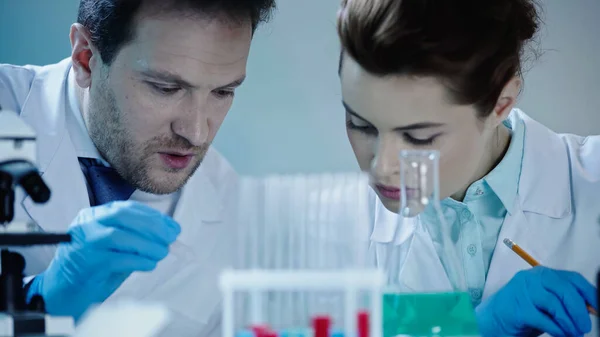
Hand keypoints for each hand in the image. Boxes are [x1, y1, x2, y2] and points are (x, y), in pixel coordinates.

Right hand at [26, 201, 180, 320]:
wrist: (63, 292)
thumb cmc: (93, 268)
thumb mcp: (116, 246)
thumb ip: (138, 237)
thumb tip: (168, 234)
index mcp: (95, 215)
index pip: (128, 208)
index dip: (154, 216)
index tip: (172, 227)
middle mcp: (87, 224)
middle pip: (123, 216)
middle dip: (152, 226)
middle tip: (171, 238)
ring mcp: (84, 242)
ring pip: (120, 236)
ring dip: (147, 245)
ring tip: (161, 253)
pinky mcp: (85, 262)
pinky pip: (116, 258)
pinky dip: (138, 261)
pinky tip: (149, 264)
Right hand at [476, 266, 597, 336]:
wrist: (491, 320)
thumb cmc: (523, 312)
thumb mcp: (546, 303)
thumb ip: (564, 301)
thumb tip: (592, 309)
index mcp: (542, 274)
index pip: (572, 278)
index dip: (589, 293)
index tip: (598, 308)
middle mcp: (532, 278)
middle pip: (564, 289)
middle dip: (579, 310)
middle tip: (585, 327)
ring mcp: (522, 291)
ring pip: (555, 304)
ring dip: (569, 322)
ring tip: (574, 333)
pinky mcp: (517, 308)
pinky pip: (544, 319)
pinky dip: (557, 329)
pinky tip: (561, 335)